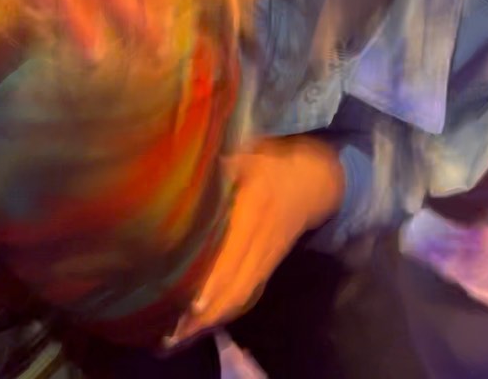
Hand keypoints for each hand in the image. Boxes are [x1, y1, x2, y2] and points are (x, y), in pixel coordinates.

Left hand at [170, 136, 344, 341]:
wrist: (312, 182)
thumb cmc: (273, 164)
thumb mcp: (250, 154)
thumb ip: (222, 164)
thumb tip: (187, 168)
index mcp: (255, 207)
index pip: (233, 251)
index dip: (214, 279)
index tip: (190, 301)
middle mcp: (262, 239)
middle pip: (236, 282)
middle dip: (207, 310)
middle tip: (175, 330)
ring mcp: (267, 256)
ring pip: (242, 293)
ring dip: (215, 317)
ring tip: (183, 333)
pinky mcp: (269, 265)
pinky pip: (248, 292)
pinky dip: (227, 310)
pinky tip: (205, 321)